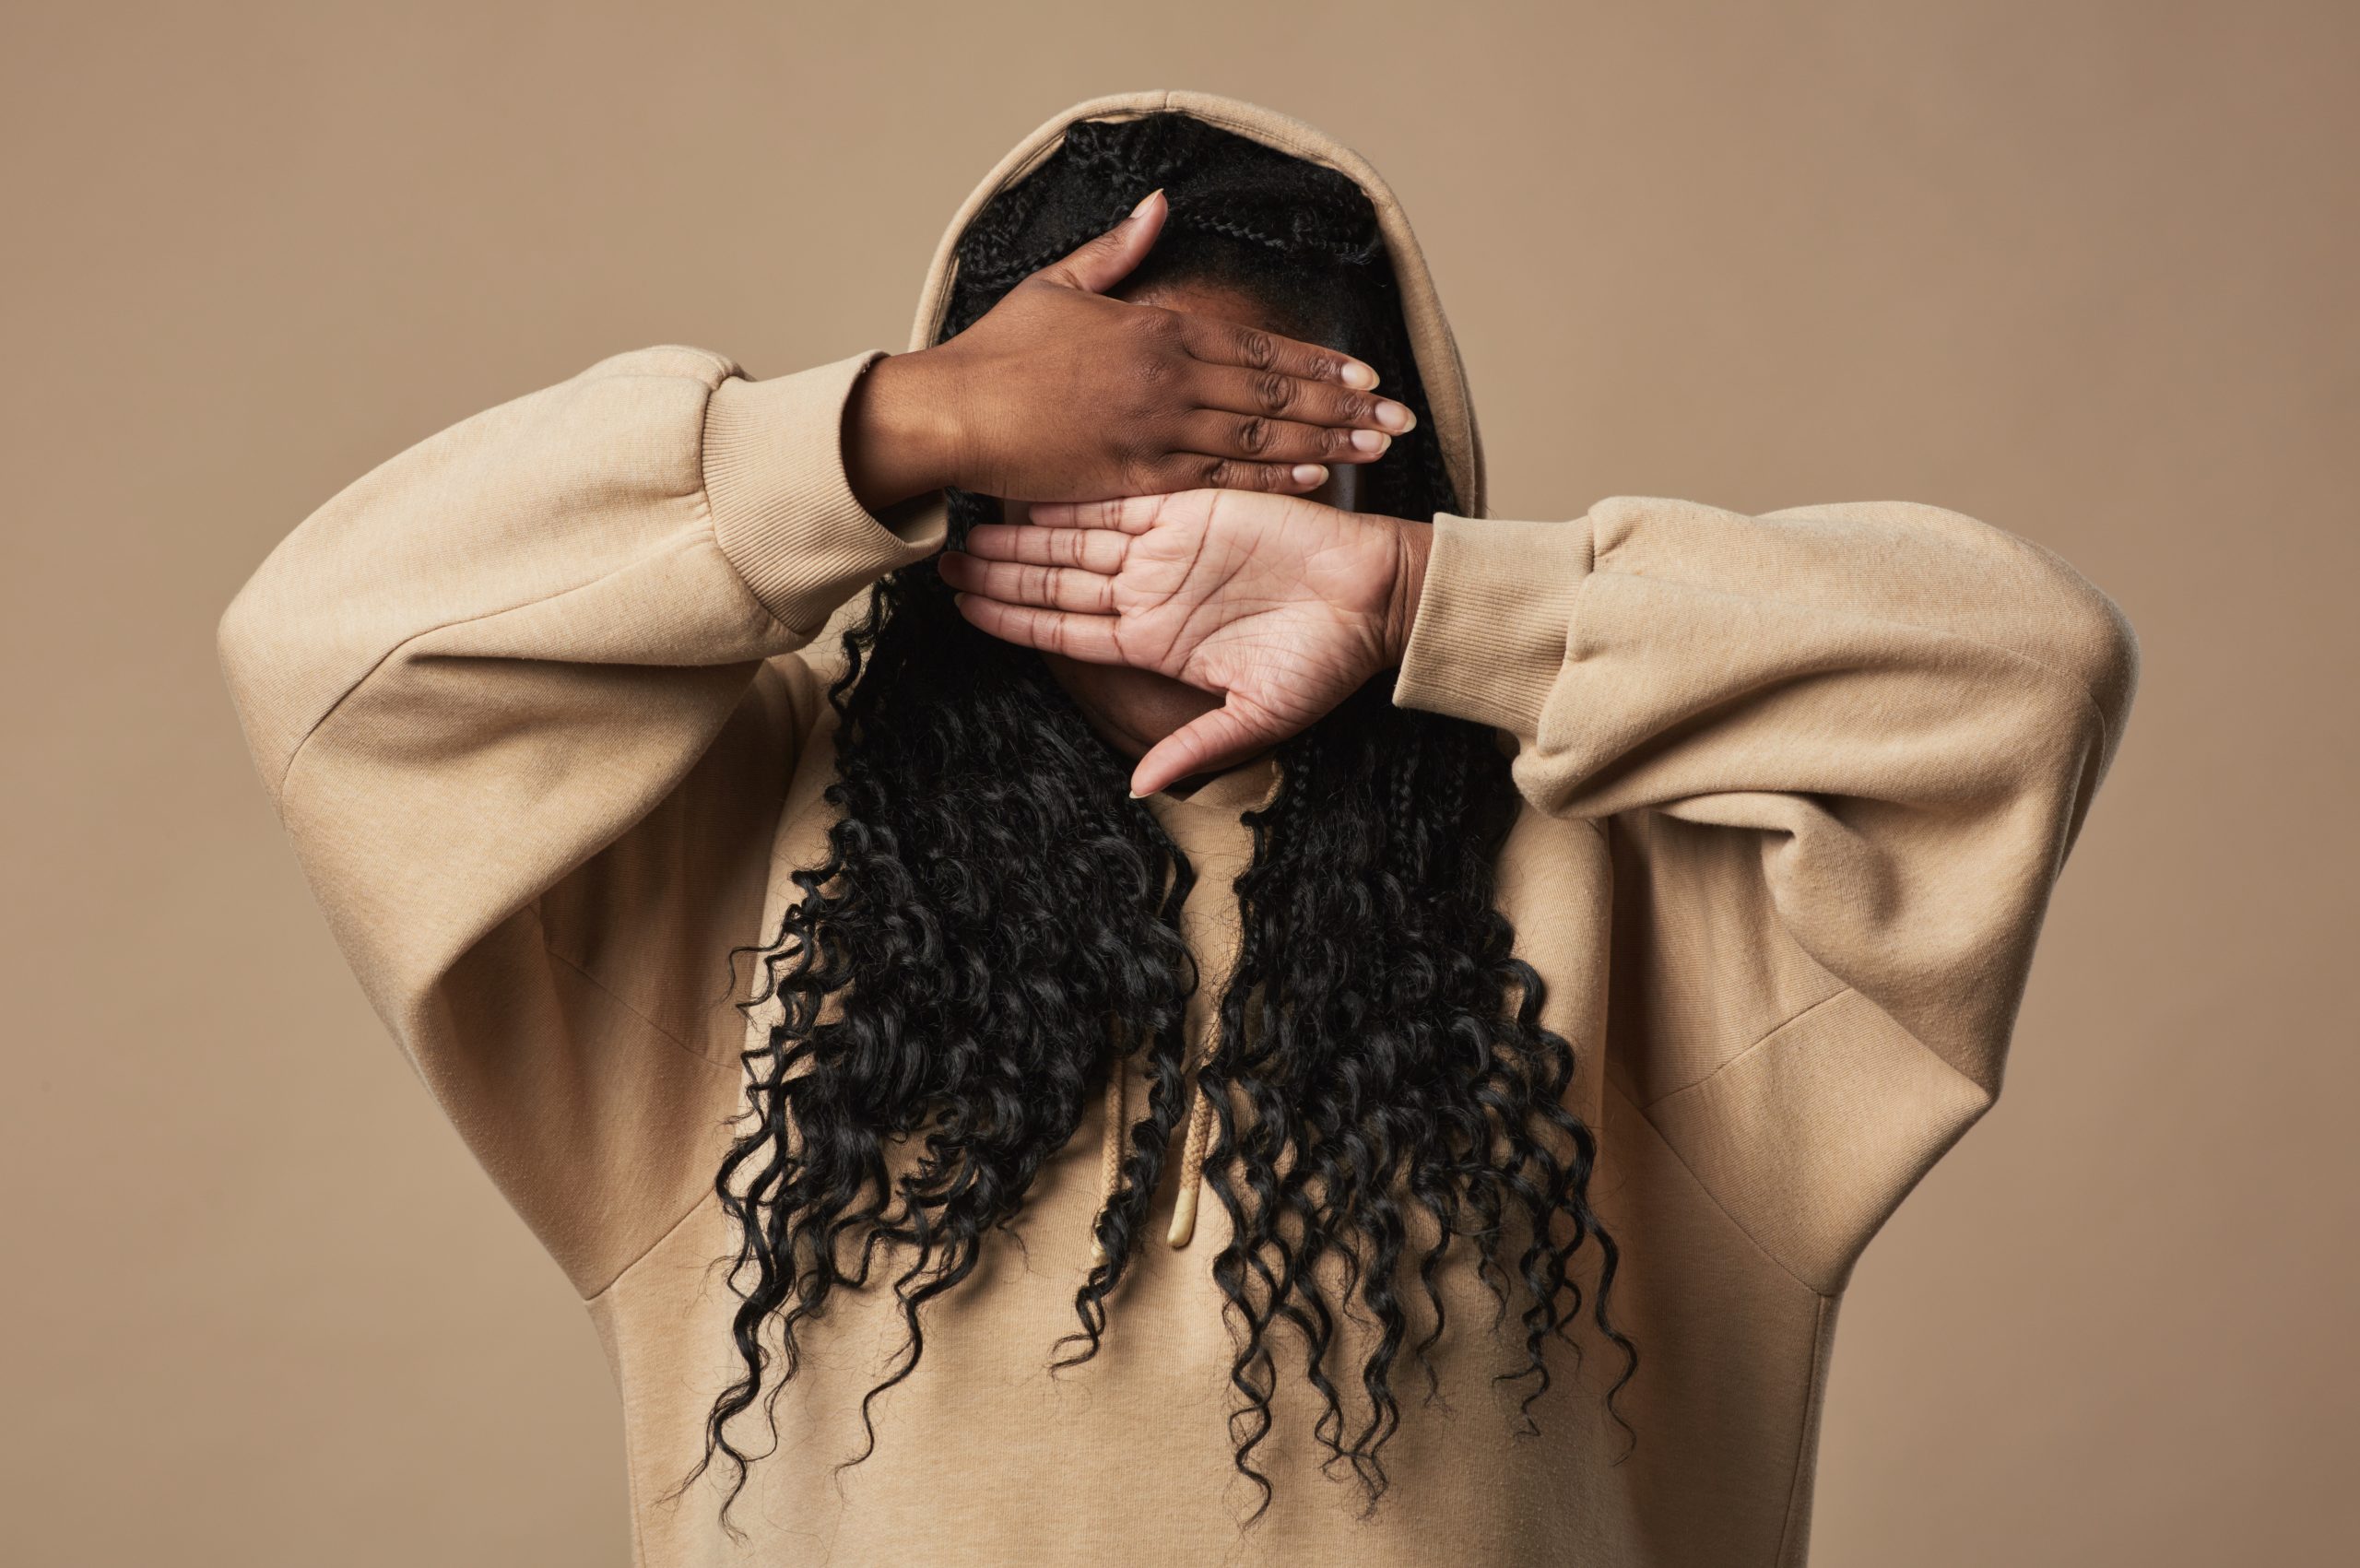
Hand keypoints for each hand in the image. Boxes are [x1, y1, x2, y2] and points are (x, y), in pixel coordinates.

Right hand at [842, 189, 1419, 511]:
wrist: (953, 411)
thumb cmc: (997, 352)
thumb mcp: (1059, 285)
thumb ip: (1119, 251)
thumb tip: (1159, 206)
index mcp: (1157, 328)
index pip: (1259, 344)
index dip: (1318, 362)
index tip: (1366, 374)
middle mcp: (1169, 375)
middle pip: (1275, 390)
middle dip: (1343, 404)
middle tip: (1398, 417)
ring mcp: (1156, 426)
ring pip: (1260, 433)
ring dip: (1324, 440)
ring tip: (1374, 447)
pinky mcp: (1136, 473)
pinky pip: (1218, 474)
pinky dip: (1270, 475)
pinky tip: (1315, 476)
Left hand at [938, 489, 1433, 796]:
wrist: (1377, 595)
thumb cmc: (1327, 662)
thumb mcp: (1258, 715)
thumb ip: (1196, 746)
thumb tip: (1140, 788)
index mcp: (1153, 643)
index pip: (1062, 630)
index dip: (1010, 618)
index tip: (960, 606)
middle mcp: (1148, 593)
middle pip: (1053, 579)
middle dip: (997, 570)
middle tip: (941, 556)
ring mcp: (1165, 548)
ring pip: (1074, 536)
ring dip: (1021, 528)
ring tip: (967, 516)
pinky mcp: (1192, 505)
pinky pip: (1120, 495)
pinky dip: (1075, 489)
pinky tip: (1029, 481)